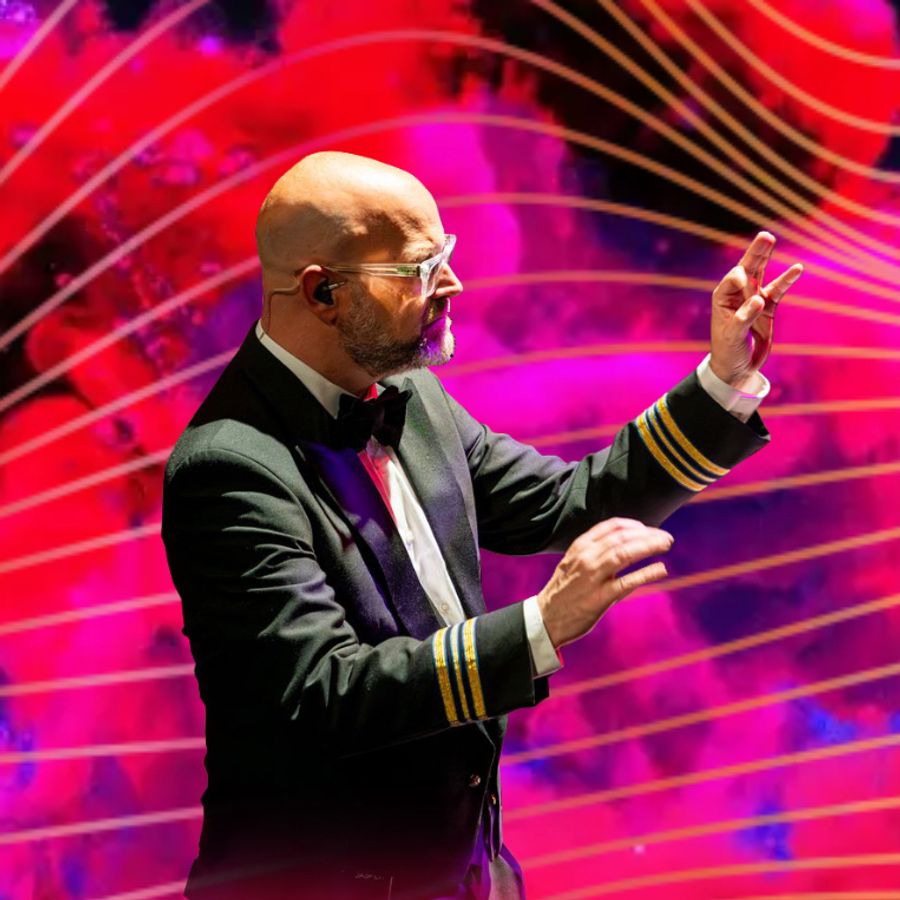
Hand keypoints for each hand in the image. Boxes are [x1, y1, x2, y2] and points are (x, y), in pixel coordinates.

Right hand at [536, 518, 673, 648]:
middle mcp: (586, 558)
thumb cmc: (564, 590)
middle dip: (648, 534)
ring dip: (649, 547)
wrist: (546, 618)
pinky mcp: (599, 598)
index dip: (635, 525)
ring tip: (665, 545)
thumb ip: (597, 552)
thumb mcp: (575, 562)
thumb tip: (629, 545)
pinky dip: (646, 573)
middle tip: (666, 537)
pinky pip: (626, 582)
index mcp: (580, 546)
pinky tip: (661, 568)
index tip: (649, 529)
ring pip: (625, 554)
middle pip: (622, 538)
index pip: (612, 526)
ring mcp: (592, 577)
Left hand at [709, 231, 802, 389]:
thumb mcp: (732, 336)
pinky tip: (797, 268)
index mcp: (723, 298)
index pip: (733, 280)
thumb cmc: (727, 351)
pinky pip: (778, 290)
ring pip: (761, 274)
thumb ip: (744, 318)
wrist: (737, 368)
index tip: (745, 285)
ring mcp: (754, 299)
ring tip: (771, 239)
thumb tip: (760, 300)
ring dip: (766, 258)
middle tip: (764, 235)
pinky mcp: (768, 308)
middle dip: (755, 253)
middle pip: (747, 268)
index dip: (740, 279)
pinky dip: (787, 280)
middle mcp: (738, 294)